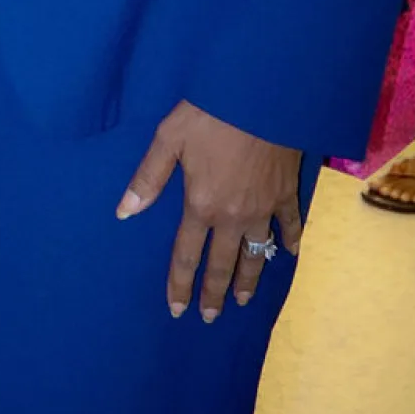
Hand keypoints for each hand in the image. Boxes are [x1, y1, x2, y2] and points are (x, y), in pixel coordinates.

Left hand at [117, 100, 303, 322]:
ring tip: (244, 299)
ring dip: (250, 278)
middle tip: (211, 317)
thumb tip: (123, 212)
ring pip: (257, 253)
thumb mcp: (168, 139)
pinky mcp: (287, 193)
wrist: (260, 96)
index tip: (177, 310)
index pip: (186, 255)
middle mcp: (233, 216)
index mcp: (201, 205)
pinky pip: (290, 224)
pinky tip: (291, 253)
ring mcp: (264, 207)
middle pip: (223, 264)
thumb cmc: (209, 114)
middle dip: (215, 293)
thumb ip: (148, 178)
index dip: (180, 284)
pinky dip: (291, 240)